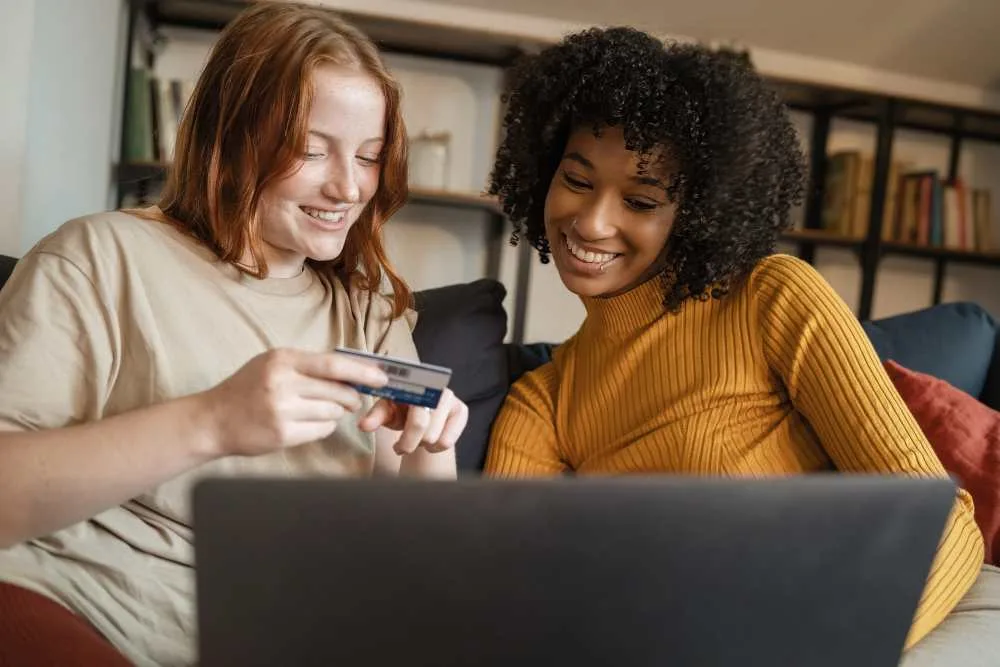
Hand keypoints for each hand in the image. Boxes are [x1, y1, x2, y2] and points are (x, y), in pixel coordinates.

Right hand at [202, 348, 387, 457]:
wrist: (212, 420)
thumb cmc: (247, 389)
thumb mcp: (272, 364)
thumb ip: (308, 365)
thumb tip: (353, 369)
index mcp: (283, 360)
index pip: (333, 364)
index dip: (362, 372)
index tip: (382, 378)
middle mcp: (282, 383)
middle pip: (338, 391)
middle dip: (352, 397)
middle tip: (352, 399)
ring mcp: (282, 410)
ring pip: (333, 412)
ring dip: (335, 413)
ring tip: (317, 410)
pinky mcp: (282, 435)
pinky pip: (321, 430)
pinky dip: (322, 427)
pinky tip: (307, 423)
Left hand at [357, 388, 467, 454]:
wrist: (420, 414)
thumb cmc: (400, 411)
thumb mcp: (385, 412)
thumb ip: (374, 417)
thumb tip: (364, 425)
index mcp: (414, 384)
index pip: (414, 415)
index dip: (405, 437)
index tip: (396, 448)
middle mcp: (436, 387)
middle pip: (424, 429)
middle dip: (410, 443)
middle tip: (403, 445)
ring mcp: (451, 398)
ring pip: (436, 437)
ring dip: (423, 444)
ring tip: (417, 439)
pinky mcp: (462, 410)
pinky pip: (448, 441)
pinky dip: (436, 447)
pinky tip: (431, 440)